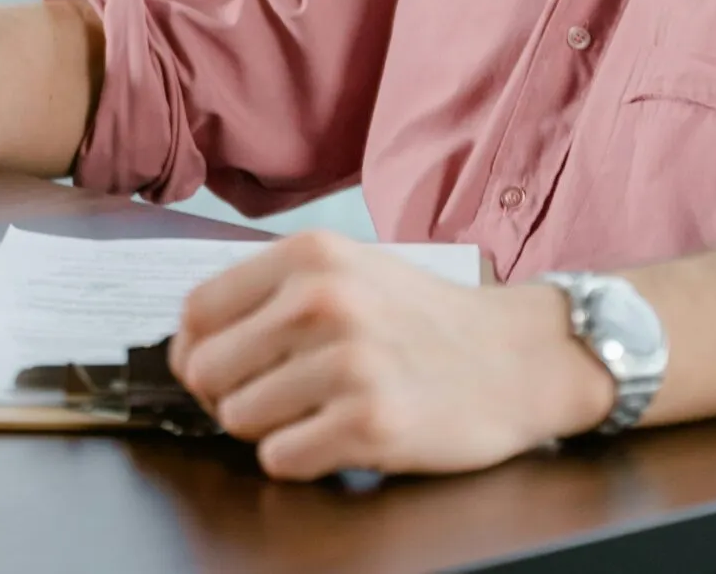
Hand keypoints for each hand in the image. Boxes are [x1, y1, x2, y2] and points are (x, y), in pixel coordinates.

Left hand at [168, 230, 613, 481]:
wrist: (521, 359)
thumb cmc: (426, 321)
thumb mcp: (349, 272)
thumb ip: (273, 295)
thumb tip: (193, 346)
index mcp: (310, 255)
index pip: (196, 311)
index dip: (198, 352)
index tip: (223, 371)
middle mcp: (322, 300)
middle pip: (206, 371)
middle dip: (231, 397)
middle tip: (278, 400)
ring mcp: (348, 362)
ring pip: (239, 420)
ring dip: (271, 430)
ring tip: (321, 414)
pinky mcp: (371, 422)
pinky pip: (281, 459)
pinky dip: (302, 460)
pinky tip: (340, 438)